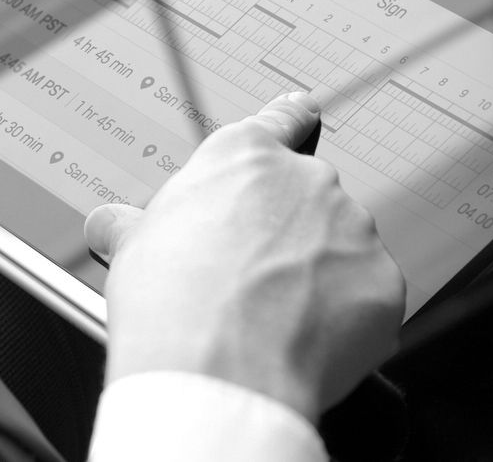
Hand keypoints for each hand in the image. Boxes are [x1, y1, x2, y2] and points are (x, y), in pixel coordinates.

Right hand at [85, 92, 404, 422]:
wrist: (216, 373)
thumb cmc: (172, 303)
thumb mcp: (131, 247)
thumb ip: (130, 224)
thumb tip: (109, 224)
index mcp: (245, 157)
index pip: (283, 119)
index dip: (290, 121)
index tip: (300, 117)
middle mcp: (306, 180)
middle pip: (306, 198)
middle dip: (286, 232)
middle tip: (248, 276)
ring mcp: (352, 229)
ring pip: (339, 246)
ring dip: (315, 273)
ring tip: (270, 317)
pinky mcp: (383, 282)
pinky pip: (365, 293)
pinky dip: (343, 314)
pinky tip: (303, 338)